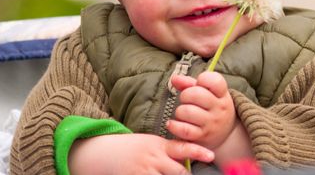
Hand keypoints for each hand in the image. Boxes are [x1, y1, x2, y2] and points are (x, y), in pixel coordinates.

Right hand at [68, 133, 213, 174]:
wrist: (104, 152)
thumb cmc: (133, 149)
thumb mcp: (151, 144)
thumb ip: (168, 151)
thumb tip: (189, 158)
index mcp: (158, 145)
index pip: (182, 147)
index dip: (197, 151)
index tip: (211, 154)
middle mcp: (153, 158)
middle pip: (179, 171)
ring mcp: (144, 171)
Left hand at [166, 71, 235, 149]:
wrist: (225, 135)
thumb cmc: (211, 108)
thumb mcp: (208, 93)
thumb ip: (189, 83)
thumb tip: (174, 78)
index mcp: (222, 95)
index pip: (214, 80)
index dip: (203, 79)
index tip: (200, 84)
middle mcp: (219, 109)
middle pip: (196, 94)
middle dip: (185, 95)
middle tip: (186, 100)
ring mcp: (211, 124)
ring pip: (187, 111)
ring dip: (180, 111)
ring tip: (183, 113)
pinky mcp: (202, 136)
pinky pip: (184, 130)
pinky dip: (174, 126)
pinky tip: (172, 123)